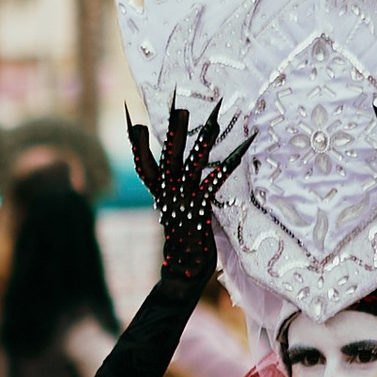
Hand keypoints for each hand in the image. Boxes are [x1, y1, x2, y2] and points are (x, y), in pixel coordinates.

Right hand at [129, 98, 249, 292]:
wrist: (182, 271)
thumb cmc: (181, 242)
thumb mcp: (173, 213)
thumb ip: (174, 194)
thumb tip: (178, 179)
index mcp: (158, 193)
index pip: (143, 162)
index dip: (138, 142)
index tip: (135, 120)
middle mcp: (167, 193)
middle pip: (168, 155)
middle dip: (174, 130)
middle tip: (180, 105)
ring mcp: (183, 199)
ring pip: (191, 163)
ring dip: (202, 140)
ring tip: (214, 120)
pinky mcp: (200, 208)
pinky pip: (214, 181)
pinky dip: (227, 163)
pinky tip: (240, 150)